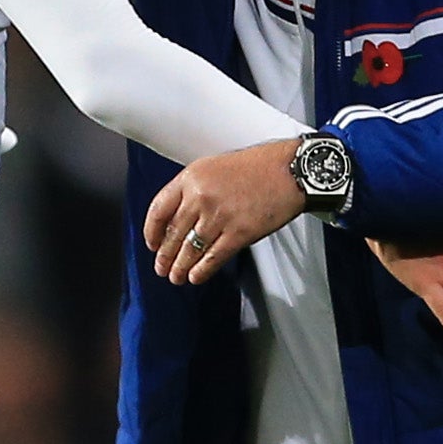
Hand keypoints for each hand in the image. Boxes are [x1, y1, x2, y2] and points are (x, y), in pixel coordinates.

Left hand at [143, 138, 305, 285]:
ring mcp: (219, 217)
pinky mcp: (238, 233)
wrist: (290, 170)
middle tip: (161, 267)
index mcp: (191, 178)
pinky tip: (196, 277)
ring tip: (176, 276)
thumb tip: (180, 216)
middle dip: (165, 256)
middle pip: (173, 234)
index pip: (159, 209)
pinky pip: (213, 258)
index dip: (152, 231)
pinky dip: (202, 271)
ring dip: (180, 267)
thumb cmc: (257, 166)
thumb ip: (194, 188)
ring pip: (190, 249)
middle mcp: (201, 197)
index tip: (152, 243)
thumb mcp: (214, 167)